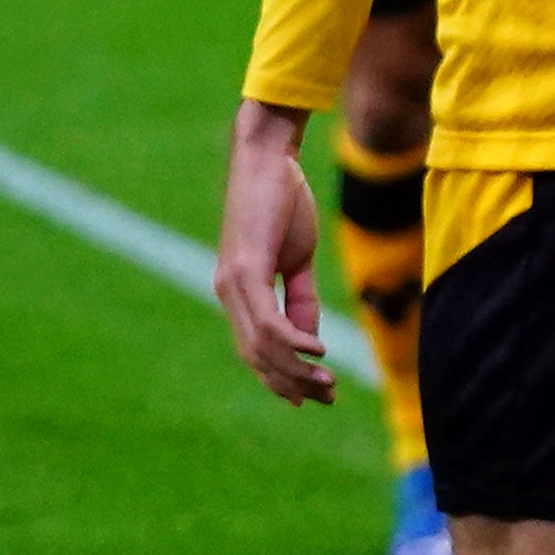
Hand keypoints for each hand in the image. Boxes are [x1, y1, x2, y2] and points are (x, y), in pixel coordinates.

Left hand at [217, 101, 334, 403]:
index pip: (254, 349)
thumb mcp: (297, 258)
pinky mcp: (246, 269)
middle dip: (291, 383)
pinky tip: (316, 350)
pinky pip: (266, 320)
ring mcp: (234, 282)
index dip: (280, 378)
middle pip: (256, 356)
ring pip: (261, 345)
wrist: (268, 157)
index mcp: (238, 291)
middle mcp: (228, 292)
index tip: (310, 397)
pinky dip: (292, 341)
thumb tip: (311, 337)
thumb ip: (300, 298)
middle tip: (326, 397)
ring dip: (295, 370)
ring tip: (326, 382)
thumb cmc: (283, 201)